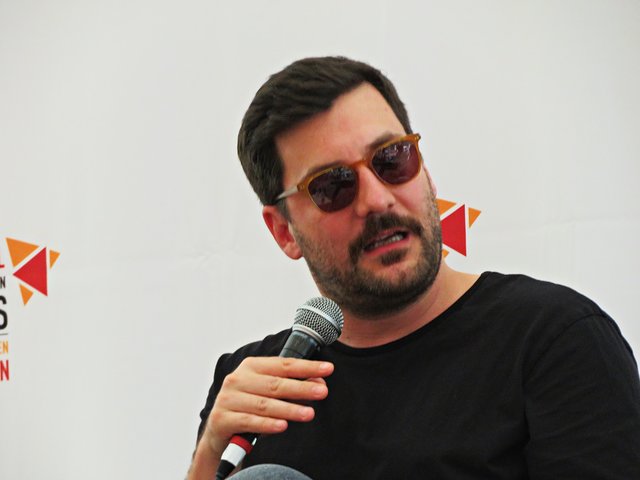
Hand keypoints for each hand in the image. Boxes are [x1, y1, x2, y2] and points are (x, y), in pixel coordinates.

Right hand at [199, 356, 333, 459]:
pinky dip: (267, 424)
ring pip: (264, 404)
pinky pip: (249, 421)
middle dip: (301, 388)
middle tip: (322, 392)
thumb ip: (293, 388)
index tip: (327, 369)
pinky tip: (282, 426)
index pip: (283, 365)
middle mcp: (238, 379)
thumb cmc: (249, 408)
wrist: (219, 432)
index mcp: (251, 367)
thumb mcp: (270, 395)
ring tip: (308, 413)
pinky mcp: (221, 419)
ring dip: (289, 409)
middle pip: (275, 383)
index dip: (306, 367)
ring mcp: (228, 398)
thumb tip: (318, 383)